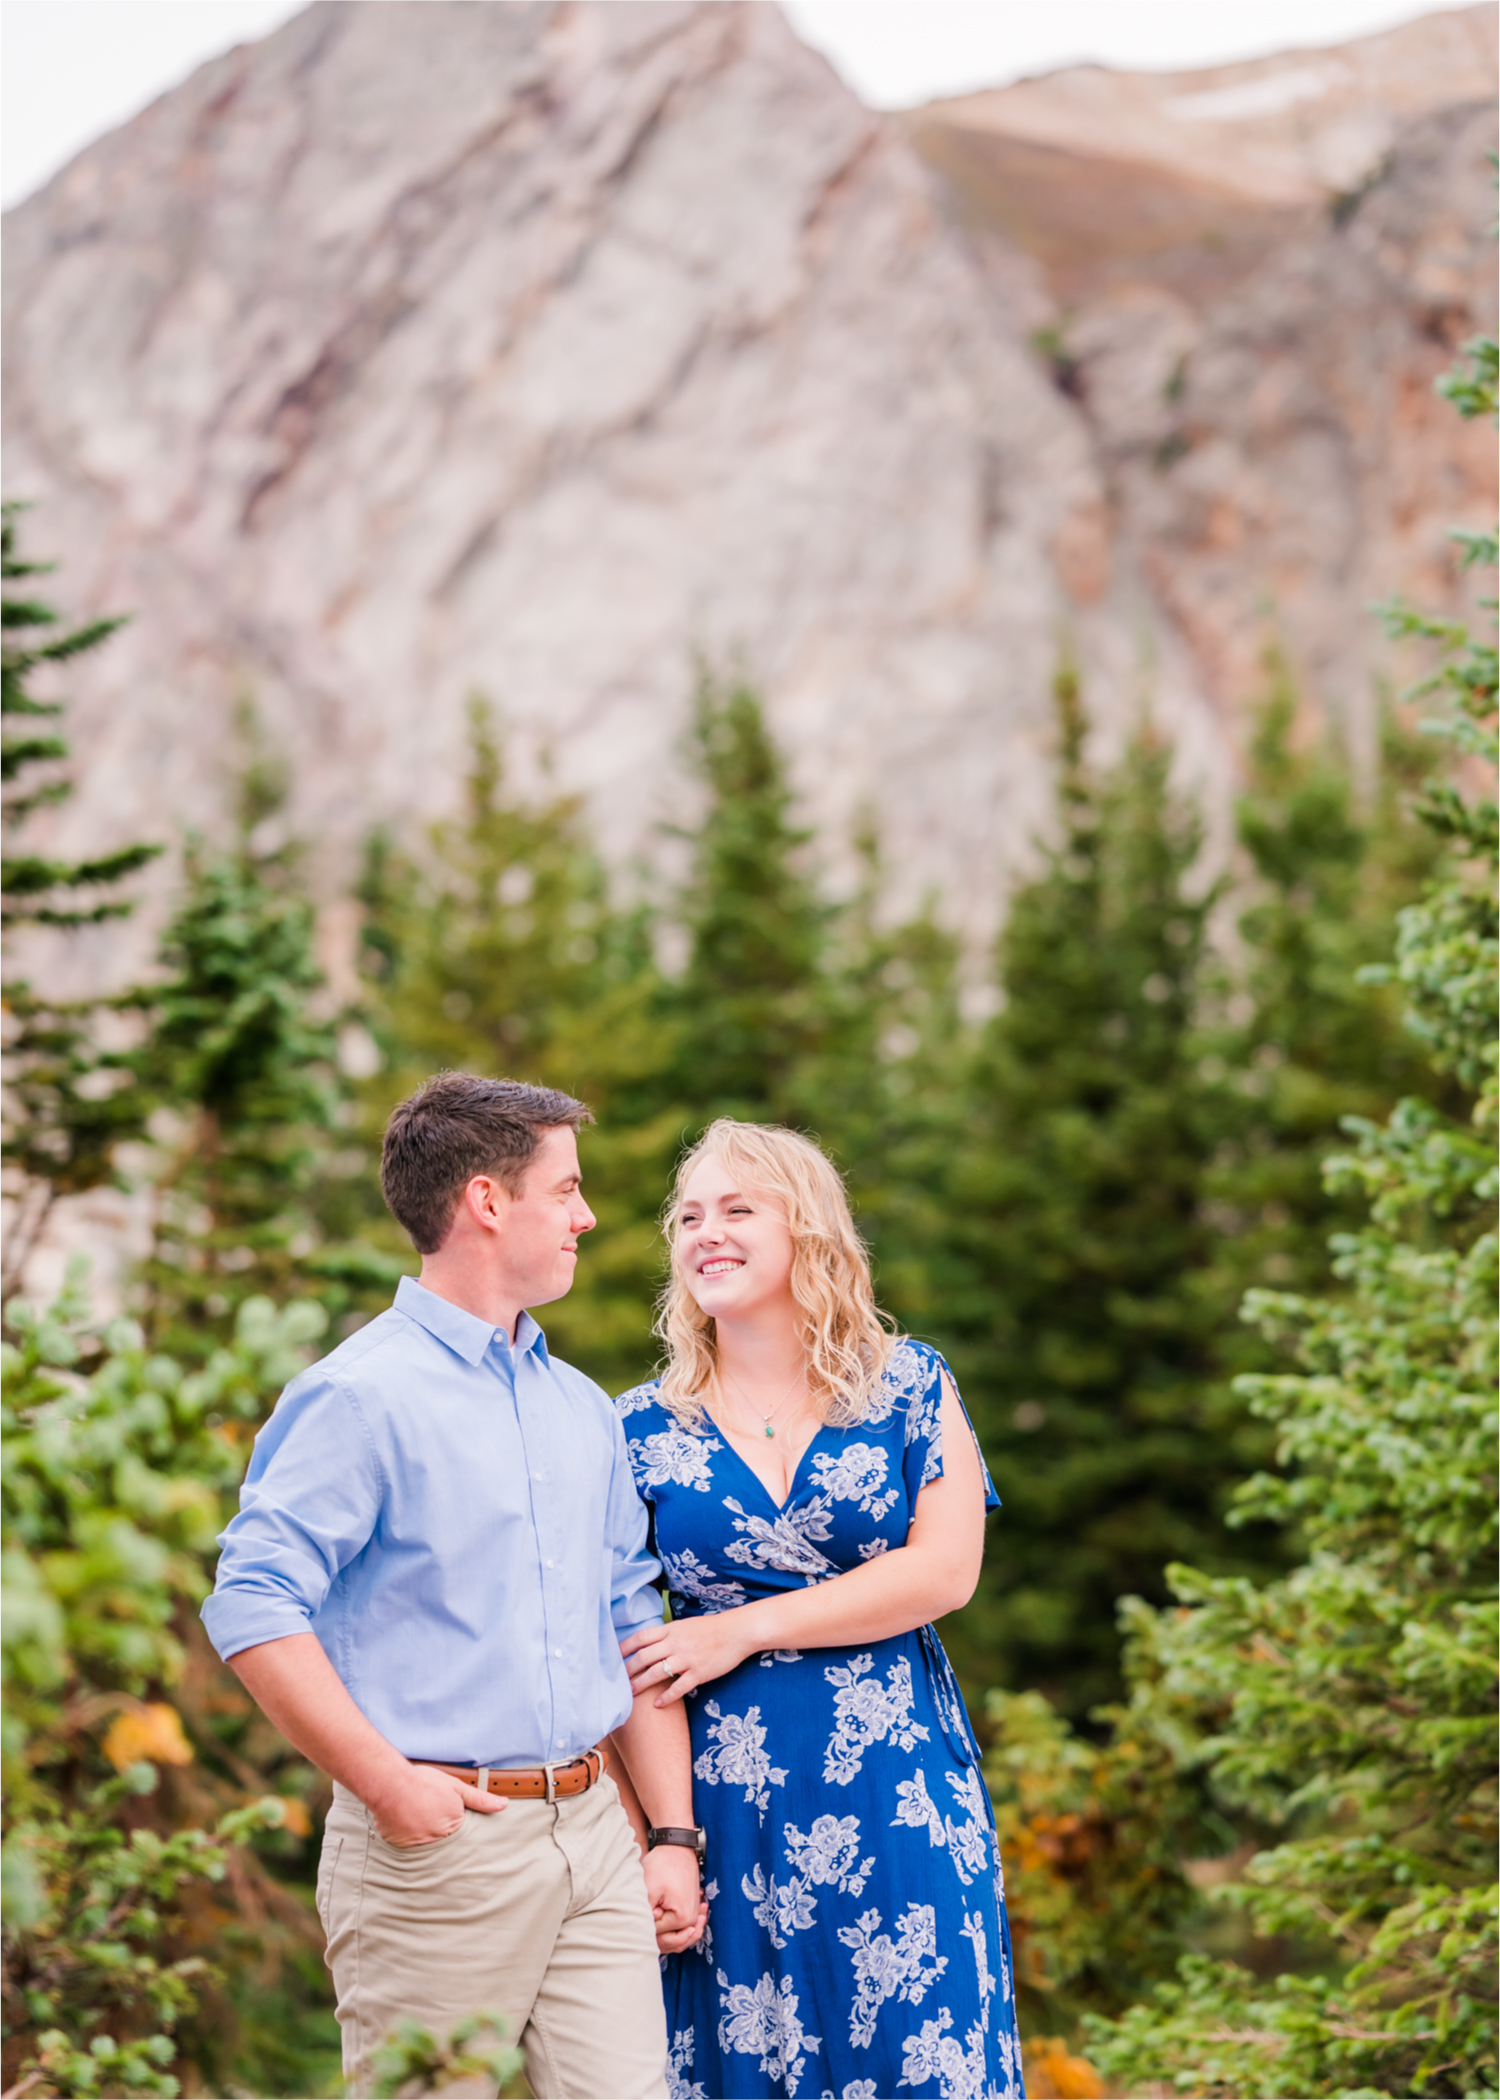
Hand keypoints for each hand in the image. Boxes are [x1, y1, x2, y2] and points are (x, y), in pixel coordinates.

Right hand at [366, 1762, 506, 1844]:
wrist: (391, 1785)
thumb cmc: (424, 1782)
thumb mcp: (456, 1786)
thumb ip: (480, 1799)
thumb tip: (503, 1805)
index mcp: (454, 1826)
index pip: (461, 1832)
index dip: (454, 1821)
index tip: (445, 1813)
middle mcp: (438, 1840)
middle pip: (443, 1840)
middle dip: (438, 1830)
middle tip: (428, 1814)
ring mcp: (419, 1845)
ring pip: (426, 1844)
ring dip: (423, 1833)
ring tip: (416, 1816)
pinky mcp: (401, 1847)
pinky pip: (408, 1846)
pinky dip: (407, 1836)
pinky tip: (404, 1821)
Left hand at [621, 1612, 753, 1705]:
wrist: (738, 1632)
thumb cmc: (712, 1629)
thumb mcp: (686, 1625)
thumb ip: (668, 1634)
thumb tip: (648, 1644)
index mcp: (672, 1630)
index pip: (640, 1637)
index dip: (624, 1648)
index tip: (612, 1657)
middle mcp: (676, 1643)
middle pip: (644, 1656)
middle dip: (628, 1670)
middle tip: (617, 1681)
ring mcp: (688, 1658)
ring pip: (657, 1672)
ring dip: (641, 1684)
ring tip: (630, 1693)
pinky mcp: (700, 1672)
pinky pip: (679, 1687)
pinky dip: (667, 1697)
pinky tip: (658, 1704)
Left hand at [644, 1843, 705, 1952]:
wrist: (676, 1846)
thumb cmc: (662, 1865)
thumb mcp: (649, 1888)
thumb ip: (646, 1913)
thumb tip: (644, 1929)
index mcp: (683, 1918)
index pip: (657, 1936)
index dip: (645, 1924)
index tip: (641, 1909)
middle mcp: (692, 1920)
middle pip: (669, 1940)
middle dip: (654, 1933)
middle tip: (645, 1915)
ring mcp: (694, 1914)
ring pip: (675, 1936)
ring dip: (663, 1932)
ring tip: (653, 1916)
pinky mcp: (691, 1907)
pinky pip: (681, 1927)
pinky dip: (671, 1927)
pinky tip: (661, 1918)